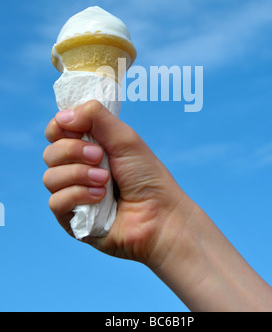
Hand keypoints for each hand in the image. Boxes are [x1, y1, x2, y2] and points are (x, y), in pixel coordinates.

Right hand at [43, 100, 191, 268]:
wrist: (158, 215)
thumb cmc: (146, 176)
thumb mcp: (124, 138)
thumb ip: (95, 117)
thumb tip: (63, 115)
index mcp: (88, 146)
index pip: (57, 131)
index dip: (60, 127)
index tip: (78, 128)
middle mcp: (77, 168)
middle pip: (50, 153)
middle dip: (73, 151)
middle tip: (100, 157)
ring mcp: (72, 193)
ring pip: (50, 177)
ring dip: (79, 175)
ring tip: (105, 181)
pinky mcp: (71, 218)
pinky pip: (56, 201)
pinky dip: (78, 195)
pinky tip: (100, 198)